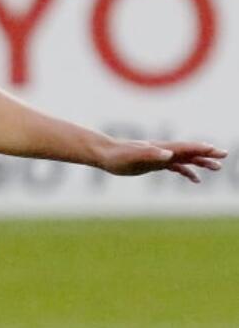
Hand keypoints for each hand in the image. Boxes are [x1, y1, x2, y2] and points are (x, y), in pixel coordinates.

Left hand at [96, 139, 226, 182]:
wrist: (104, 155)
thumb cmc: (118, 156)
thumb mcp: (133, 157)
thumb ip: (151, 154)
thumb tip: (169, 154)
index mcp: (161, 149)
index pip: (186, 148)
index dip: (202, 149)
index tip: (217, 151)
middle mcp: (163, 151)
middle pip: (189, 152)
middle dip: (207, 153)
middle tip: (224, 156)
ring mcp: (160, 157)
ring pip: (185, 159)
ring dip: (201, 162)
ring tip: (217, 167)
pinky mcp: (154, 163)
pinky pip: (175, 167)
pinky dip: (187, 171)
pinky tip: (195, 179)